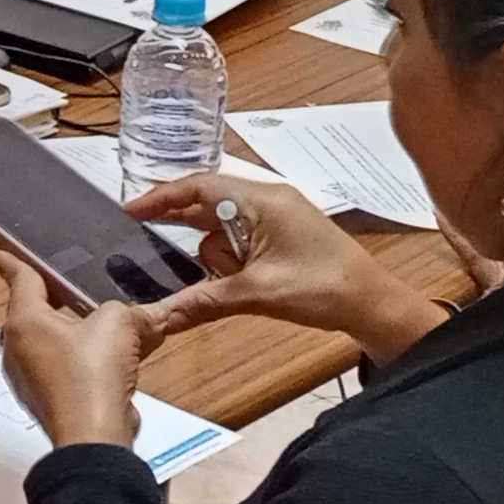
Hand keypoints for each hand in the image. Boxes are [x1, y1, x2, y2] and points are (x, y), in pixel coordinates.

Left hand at [0, 254, 160, 451]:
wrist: (93, 437)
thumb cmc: (89, 382)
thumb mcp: (119, 324)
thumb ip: (131, 311)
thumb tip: (148, 314)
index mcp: (23, 322)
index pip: (19, 279)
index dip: (13, 262)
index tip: (1, 255)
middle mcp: (18, 350)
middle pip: (36, 314)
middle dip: (58, 303)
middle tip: (76, 292)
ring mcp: (29, 378)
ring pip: (52, 345)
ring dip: (77, 336)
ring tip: (107, 330)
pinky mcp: (46, 400)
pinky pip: (64, 370)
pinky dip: (84, 363)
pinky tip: (113, 363)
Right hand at [126, 172, 442, 362]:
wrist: (372, 304)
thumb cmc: (325, 288)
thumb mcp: (256, 294)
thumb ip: (202, 302)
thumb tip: (159, 317)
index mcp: (262, 200)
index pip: (199, 186)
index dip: (161, 196)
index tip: (131, 210)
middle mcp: (268, 200)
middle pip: (208, 203)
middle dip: (187, 230)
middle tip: (152, 248)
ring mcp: (278, 217)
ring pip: (224, 227)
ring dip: (217, 255)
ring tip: (233, 283)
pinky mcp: (284, 235)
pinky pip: (242, 239)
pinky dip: (231, 260)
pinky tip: (236, 283)